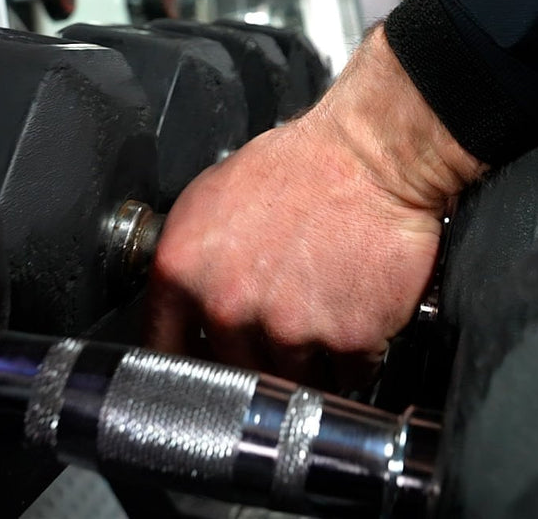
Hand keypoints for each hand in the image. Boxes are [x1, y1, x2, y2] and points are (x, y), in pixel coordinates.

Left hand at [146, 29, 482, 389]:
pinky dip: (357, 356)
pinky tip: (358, 314)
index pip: (163, 349)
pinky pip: (348, 374)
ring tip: (326, 314)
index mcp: (183, 270)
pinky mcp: (345, 338)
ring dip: (311, 362)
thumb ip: (192, 263)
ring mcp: (287, 327)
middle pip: (234, 373)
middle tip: (286, 326)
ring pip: (292, 381)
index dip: (188, 362)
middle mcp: (229, 304)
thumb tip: (188, 304)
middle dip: (260, 358)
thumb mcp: (213, 197)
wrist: (373, 155)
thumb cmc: (302, 164)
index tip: (205, 367)